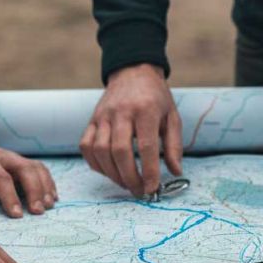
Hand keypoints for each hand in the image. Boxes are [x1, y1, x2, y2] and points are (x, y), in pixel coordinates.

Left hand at [0, 137, 56, 217]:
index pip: (0, 177)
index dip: (10, 196)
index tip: (16, 215)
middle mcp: (3, 156)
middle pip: (26, 170)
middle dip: (35, 190)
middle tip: (38, 212)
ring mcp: (15, 158)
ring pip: (36, 168)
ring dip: (45, 187)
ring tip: (48, 207)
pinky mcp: (22, 161)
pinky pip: (41, 168)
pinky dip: (49, 182)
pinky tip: (52, 198)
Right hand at [80, 63, 182, 196]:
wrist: (133, 72)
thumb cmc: (156, 97)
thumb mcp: (172, 117)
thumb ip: (174, 145)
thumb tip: (176, 171)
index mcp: (146, 110)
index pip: (145, 146)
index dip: (148, 170)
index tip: (152, 188)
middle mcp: (121, 112)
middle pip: (119, 151)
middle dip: (129, 176)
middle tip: (139, 191)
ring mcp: (103, 116)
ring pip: (100, 150)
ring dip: (112, 173)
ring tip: (126, 183)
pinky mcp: (92, 120)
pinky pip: (86, 146)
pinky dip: (95, 164)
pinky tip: (109, 171)